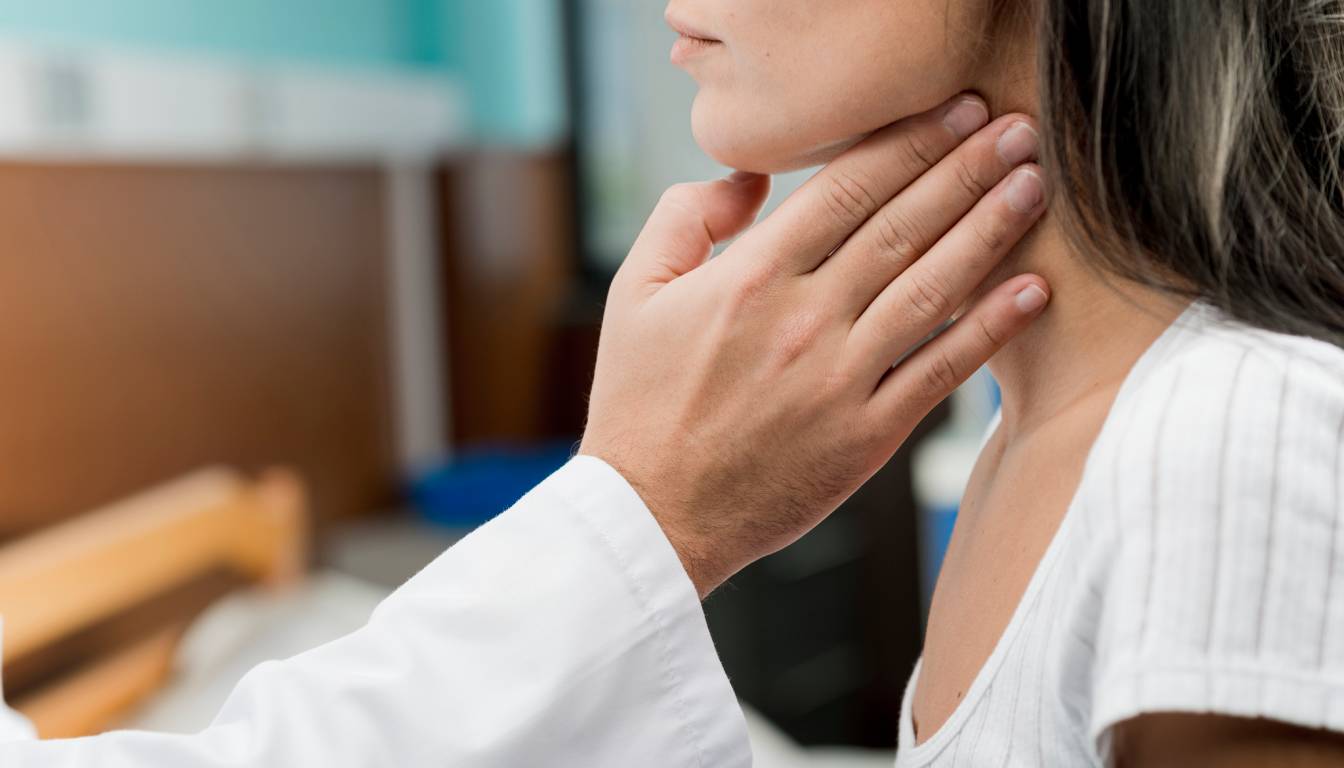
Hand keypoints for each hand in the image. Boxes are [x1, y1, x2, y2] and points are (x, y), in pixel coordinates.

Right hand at [579, 94, 1050, 597]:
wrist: (652, 514)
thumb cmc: (640, 402)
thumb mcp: (634, 293)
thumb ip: (685, 217)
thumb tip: (748, 177)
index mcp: (750, 278)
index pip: (847, 189)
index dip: (910, 142)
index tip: (955, 110)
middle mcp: (804, 320)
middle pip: (903, 226)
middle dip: (967, 169)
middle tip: (1016, 128)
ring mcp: (841, 380)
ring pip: (932, 289)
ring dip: (990, 231)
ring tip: (1034, 186)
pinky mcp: (867, 437)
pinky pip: (940, 373)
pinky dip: (990, 329)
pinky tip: (1030, 290)